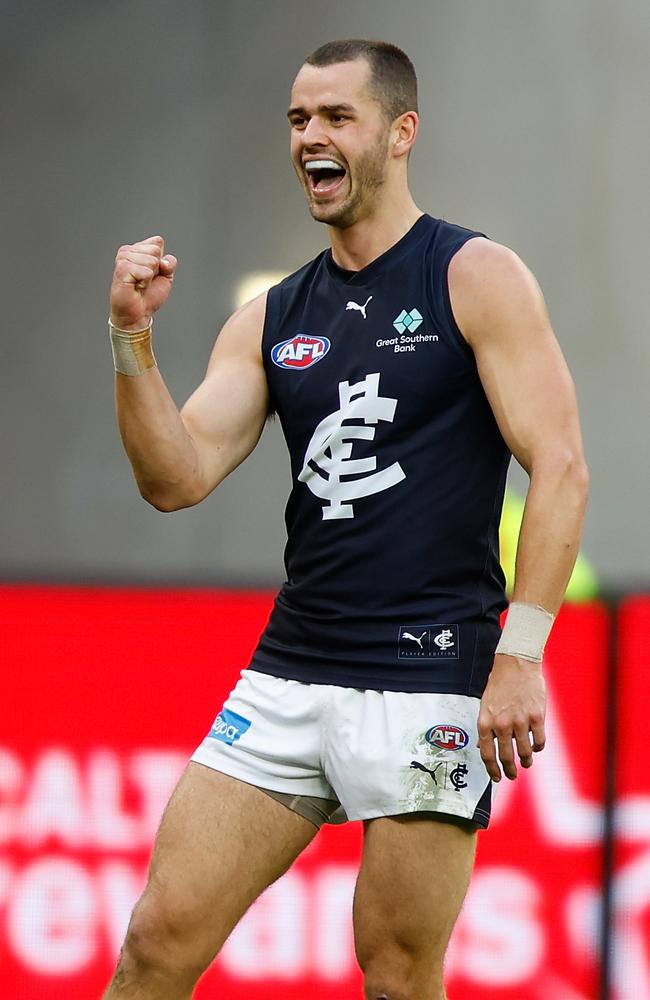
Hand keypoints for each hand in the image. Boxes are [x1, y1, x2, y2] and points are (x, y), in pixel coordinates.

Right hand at [109, 235, 177, 331]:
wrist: (138, 314)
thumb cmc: (148, 296)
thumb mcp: (166, 276)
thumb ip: (169, 263)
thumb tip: (163, 261)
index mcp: (137, 250)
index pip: (157, 242)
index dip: (162, 261)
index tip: (152, 274)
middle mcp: (128, 251)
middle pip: (155, 250)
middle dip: (156, 269)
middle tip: (144, 280)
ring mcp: (123, 259)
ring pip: (152, 260)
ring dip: (149, 278)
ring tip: (139, 284)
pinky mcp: (122, 269)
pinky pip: (146, 271)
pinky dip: (145, 283)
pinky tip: (135, 287)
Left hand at [477, 653, 545, 780]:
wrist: (516, 663)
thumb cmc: (499, 683)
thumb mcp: (485, 704)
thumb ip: (486, 727)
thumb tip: (482, 748)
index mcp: (485, 721)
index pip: (486, 754)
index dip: (491, 769)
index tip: (496, 777)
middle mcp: (502, 724)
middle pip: (506, 757)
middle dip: (509, 770)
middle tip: (512, 775)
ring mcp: (520, 721)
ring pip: (525, 752)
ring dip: (525, 761)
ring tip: (526, 762)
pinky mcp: (537, 717)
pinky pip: (539, 741)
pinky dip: (538, 747)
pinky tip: (536, 747)